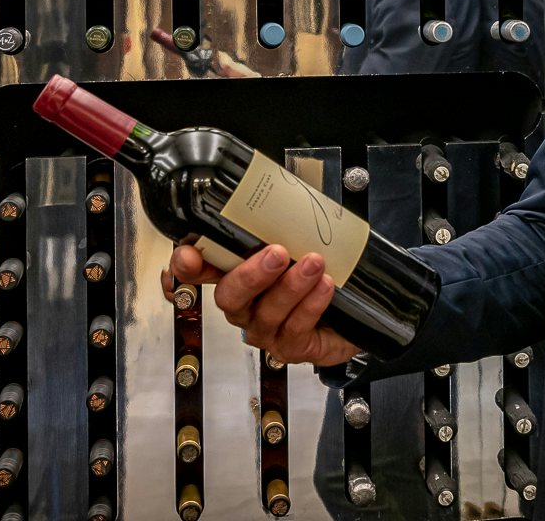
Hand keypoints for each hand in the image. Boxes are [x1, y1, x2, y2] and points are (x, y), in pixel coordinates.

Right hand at [166, 243, 360, 367]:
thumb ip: (281, 225)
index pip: (199, 271)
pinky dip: (310, 305)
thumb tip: (280, 196)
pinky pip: (294, 328)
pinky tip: (324, 287)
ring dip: (291, 286)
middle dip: (250, 275)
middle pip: (229, 296)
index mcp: (237, 277)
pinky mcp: (289, 348)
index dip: (186, 266)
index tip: (190, 256)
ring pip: (266, 313)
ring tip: (313, 264)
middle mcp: (244, 307)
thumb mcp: (300, 243)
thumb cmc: (321, 273)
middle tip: (277, 254)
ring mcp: (264, 330)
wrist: (357, 312)